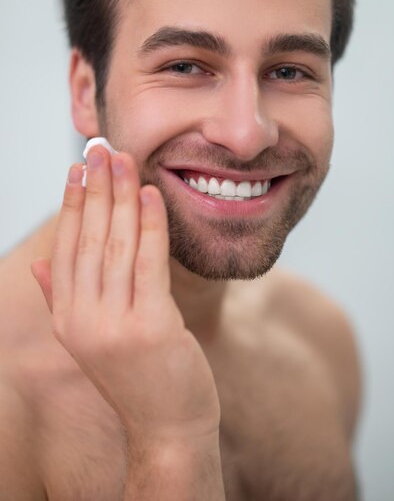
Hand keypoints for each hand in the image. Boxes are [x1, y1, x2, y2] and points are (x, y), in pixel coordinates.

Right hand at [31, 146, 220, 446]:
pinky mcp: (152, 327)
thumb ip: (64, 300)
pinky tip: (151, 194)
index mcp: (67, 320)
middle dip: (94, 189)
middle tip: (100, 150)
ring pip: (115, 245)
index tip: (77, 168)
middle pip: (87, 240)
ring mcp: (115, 326)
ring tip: (124, 160)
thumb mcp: (91, 340)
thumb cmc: (137, 376)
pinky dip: (150, 224)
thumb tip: (41, 265)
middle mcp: (83, 321)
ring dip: (120, 197)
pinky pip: (149, 262)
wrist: (167, 427)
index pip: (65, 249)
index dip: (71, 205)